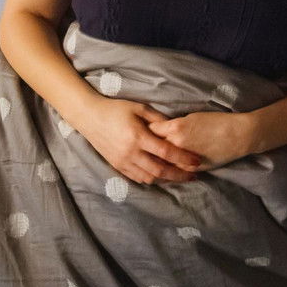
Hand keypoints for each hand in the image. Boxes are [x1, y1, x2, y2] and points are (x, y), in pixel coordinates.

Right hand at [76, 98, 200, 184]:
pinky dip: (151, 178)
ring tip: (180, 175)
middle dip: (179, 175)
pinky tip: (161, 175)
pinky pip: (137, 178)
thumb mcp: (139, 108)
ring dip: (166, 179)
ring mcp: (122, 161)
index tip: (197, 161)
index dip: (184, 158)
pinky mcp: (116, 166)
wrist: (89, 116)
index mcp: (138, 137)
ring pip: (149, 178)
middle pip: (160, 170)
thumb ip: (159, 119)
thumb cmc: (116, 109)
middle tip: (194, 175)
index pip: (166, 152)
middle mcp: (130, 152)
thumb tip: (176, 127)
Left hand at [149, 111, 257, 169]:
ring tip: (146, 160)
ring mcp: (182, 159)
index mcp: (175, 127)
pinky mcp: (190, 169)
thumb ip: (174, 125)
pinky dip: (166, 170)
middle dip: (145, 148)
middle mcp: (175, 144)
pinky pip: (172, 171)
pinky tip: (161, 170)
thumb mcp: (193, 117)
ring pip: (159, 163)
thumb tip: (162, 131)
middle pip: (151, 148)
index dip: (145, 130)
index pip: (150, 129)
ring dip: (152, 162)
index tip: (141, 130)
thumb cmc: (217, 122)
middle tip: (139, 147)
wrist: (238, 135)